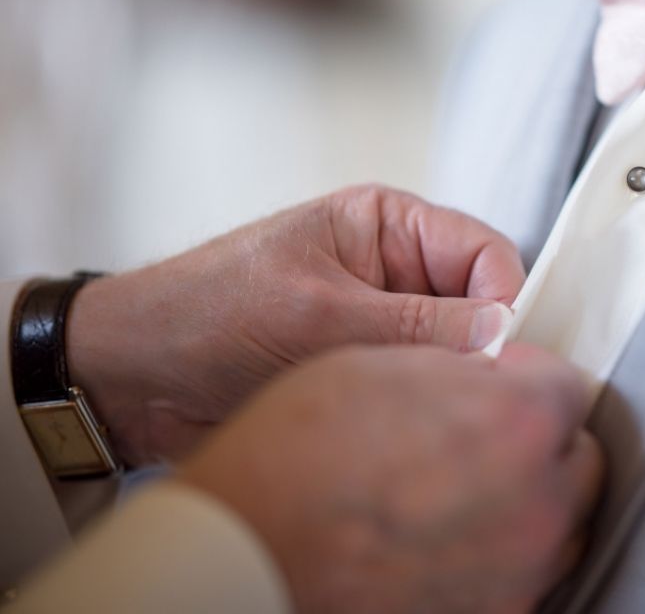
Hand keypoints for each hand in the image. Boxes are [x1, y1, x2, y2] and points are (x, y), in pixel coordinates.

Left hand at [66, 185, 524, 464]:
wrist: (133, 374)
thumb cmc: (208, 312)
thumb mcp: (317, 313)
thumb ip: (416, 324)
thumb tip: (503, 330)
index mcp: (387, 225)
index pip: (485, 252)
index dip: (505, 298)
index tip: (505, 351)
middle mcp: (396, 270)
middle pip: (480, 303)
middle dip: (482, 346)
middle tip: (474, 390)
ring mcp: (383, 323)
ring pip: (456, 351)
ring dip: (449, 381)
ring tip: (427, 407)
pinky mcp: (367, 369)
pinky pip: (420, 385)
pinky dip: (423, 406)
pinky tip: (410, 425)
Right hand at [179, 342, 603, 613]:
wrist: (248, 552)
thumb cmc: (297, 456)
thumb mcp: (386, 365)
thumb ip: (464, 366)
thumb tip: (494, 374)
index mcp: (520, 422)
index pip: (568, 384)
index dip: (527, 374)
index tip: (502, 379)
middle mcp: (539, 503)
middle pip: (576, 456)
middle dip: (540, 435)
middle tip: (487, 429)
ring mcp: (522, 571)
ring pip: (561, 520)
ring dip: (531, 493)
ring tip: (465, 483)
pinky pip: (526, 573)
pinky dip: (503, 548)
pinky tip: (451, 531)